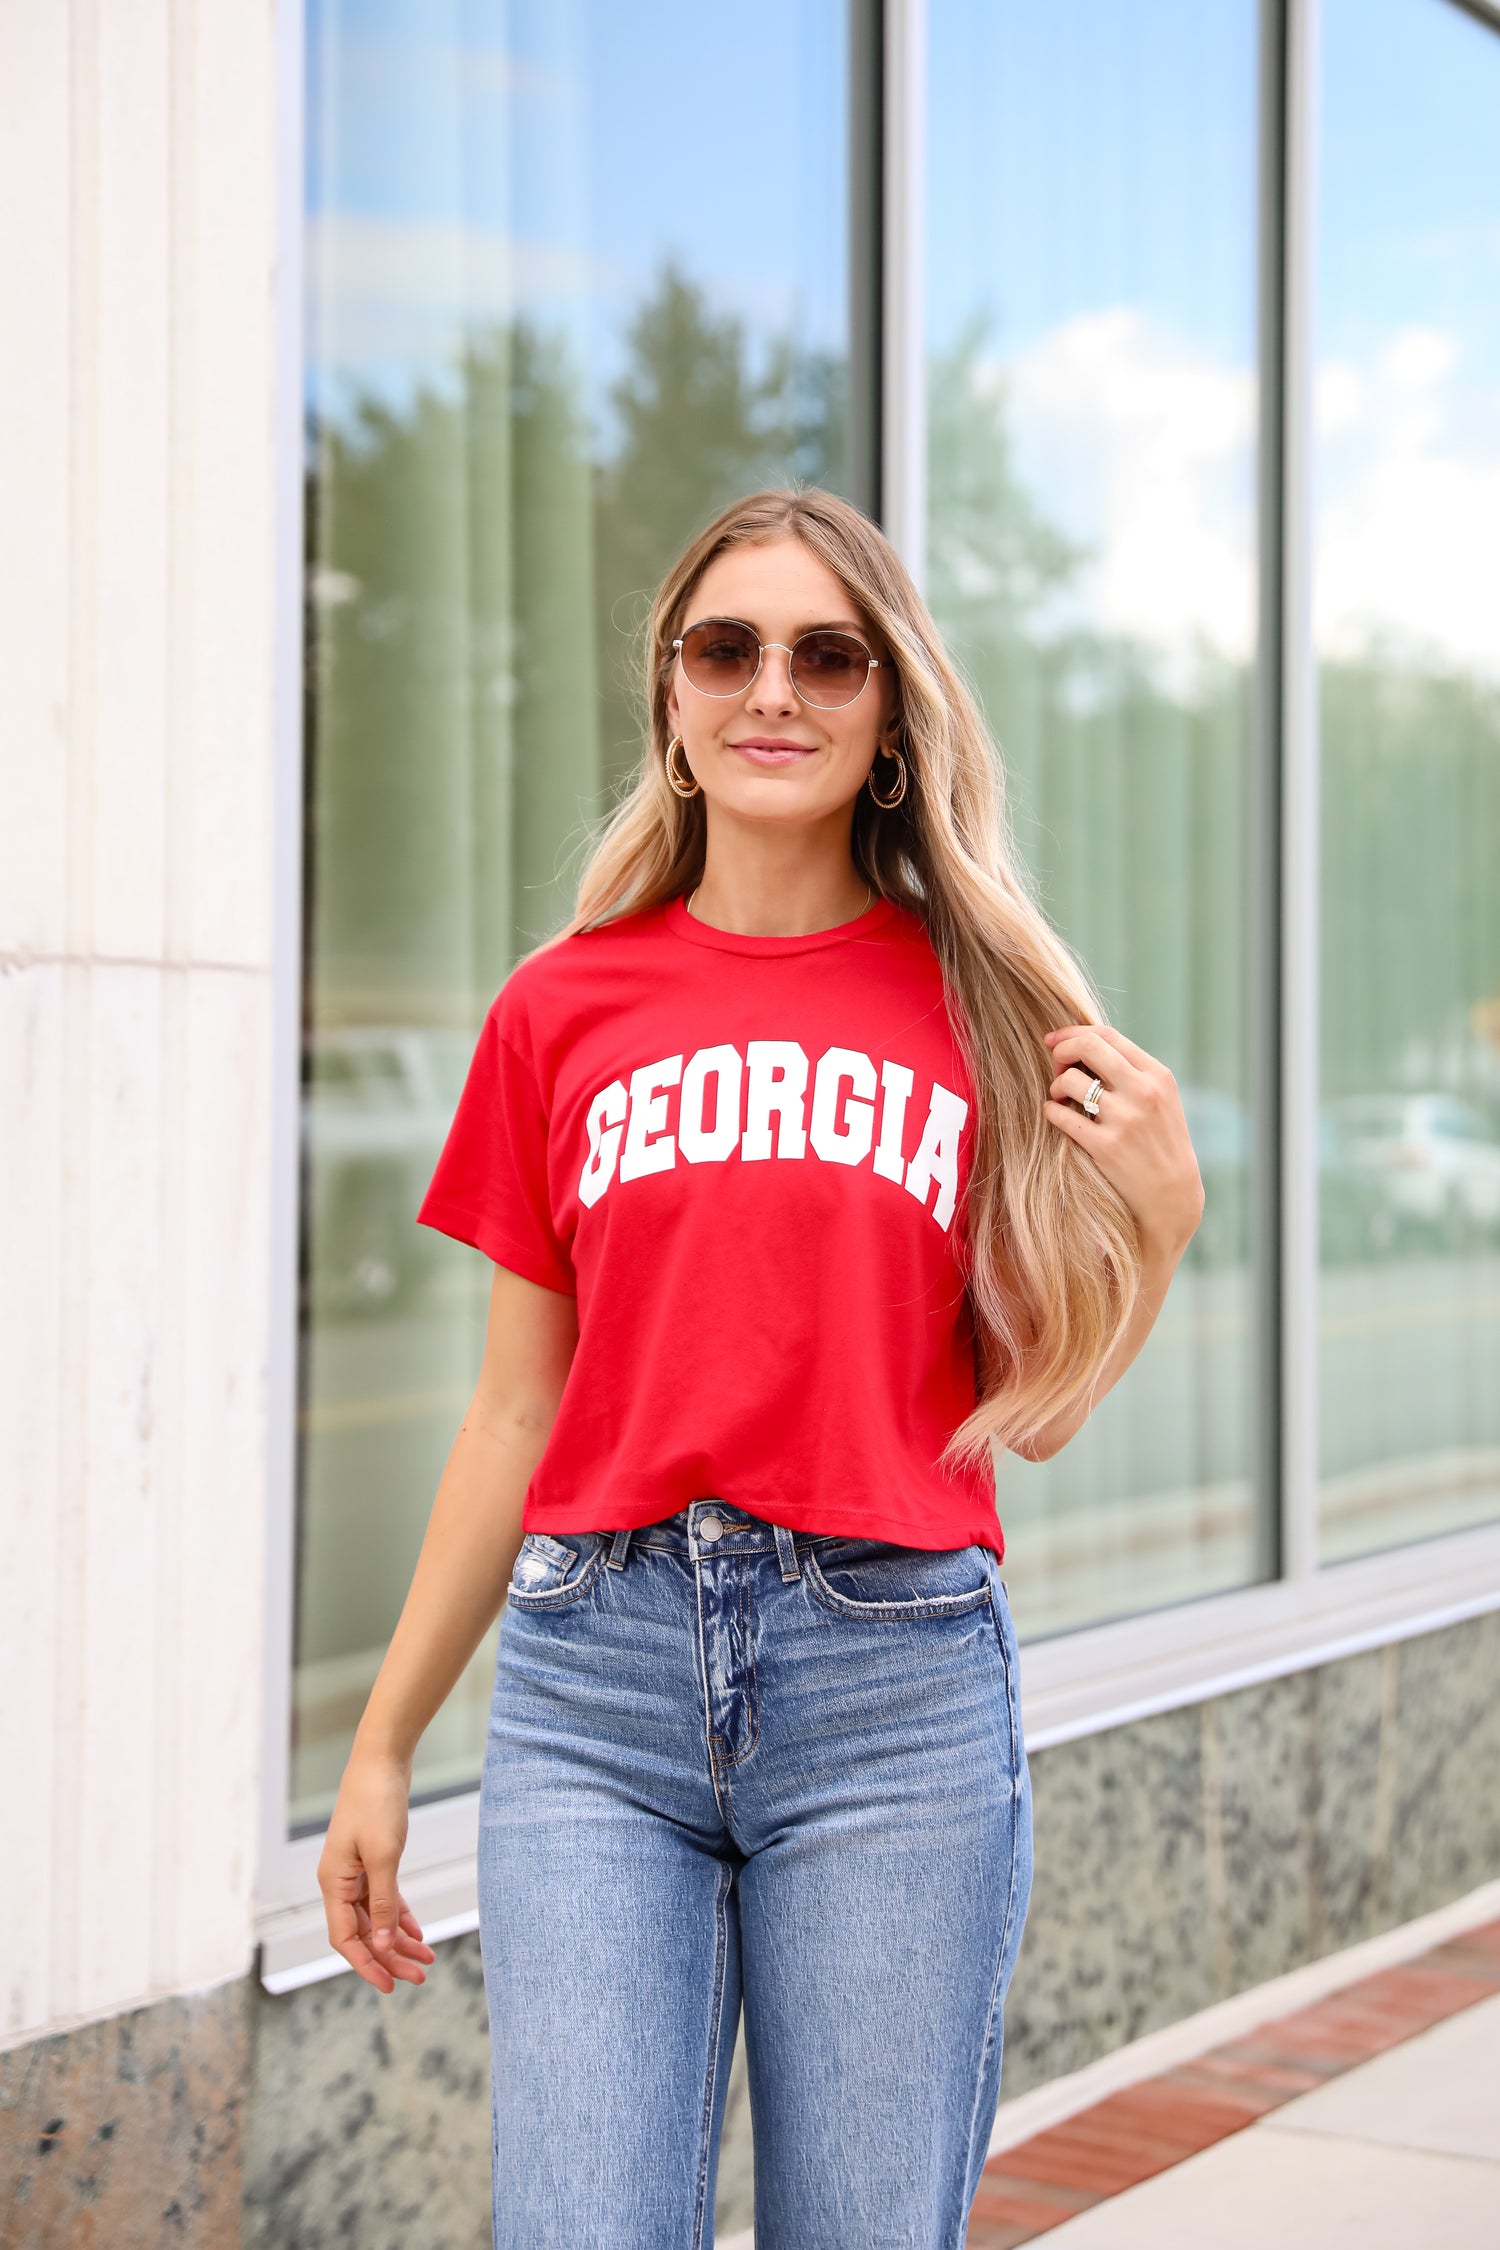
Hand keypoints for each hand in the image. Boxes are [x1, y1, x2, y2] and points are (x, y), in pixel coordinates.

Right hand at [317, 1750, 436, 1993]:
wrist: (381, 1760)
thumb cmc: (377, 1803)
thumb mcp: (384, 1856)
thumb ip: (384, 1903)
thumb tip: (384, 1945)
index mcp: (334, 1884)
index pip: (345, 1939)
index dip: (366, 1965)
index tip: (390, 1986)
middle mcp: (340, 1882)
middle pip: (363, 1932)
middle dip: (390, 1957)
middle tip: (419, 1977)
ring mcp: (355, 1871)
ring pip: (376, 1918)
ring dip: (399, 1939)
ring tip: (426, 1959)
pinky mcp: (371, 1860)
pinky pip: (384, 1898)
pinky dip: (400, 1916)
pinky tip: (418, 1932)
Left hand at [1042, 1024, 1204, 1264]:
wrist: (1173, 1197)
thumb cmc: (1161, 1144)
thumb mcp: (1161, 1100)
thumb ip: (1131, 1072)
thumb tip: (1083, 1045)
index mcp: (1157, 1075)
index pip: (1107, 1035)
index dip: (1073, 1032)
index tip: (1054, 1039)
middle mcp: (1143, 1092)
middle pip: (1087, 1047)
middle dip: (1061, 1050)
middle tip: (1054, 1064)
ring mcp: (1124, 1119)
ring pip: (1070, 1080)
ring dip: (1056, 1085)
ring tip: (1059, 1097)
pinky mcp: (1105, 1147)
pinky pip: (1061, 1116)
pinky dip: (1051, 1111)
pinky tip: (1054, 1114)